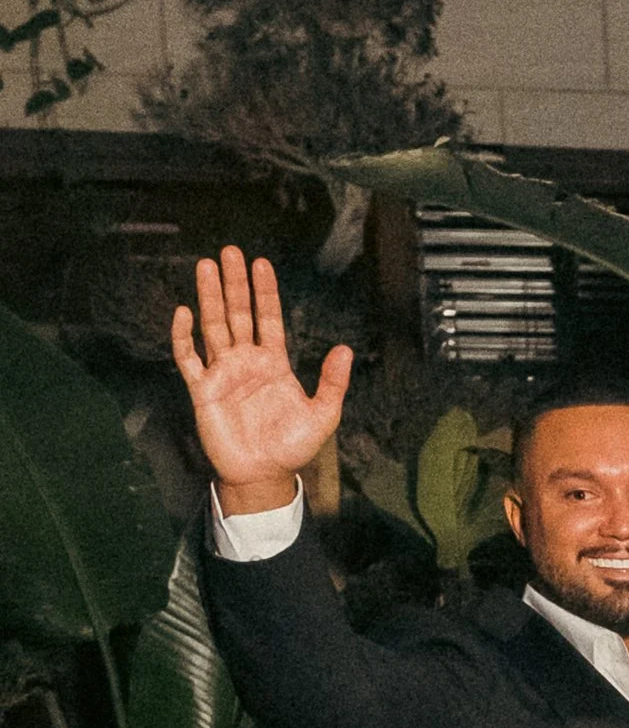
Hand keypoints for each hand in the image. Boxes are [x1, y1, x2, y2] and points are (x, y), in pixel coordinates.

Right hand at [171, 249, 353, 507]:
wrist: (263, 475)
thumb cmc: (291, 447)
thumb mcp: (323, 414)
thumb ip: (333, 382)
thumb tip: (345, 349)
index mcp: (273, 363)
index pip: (268, 318)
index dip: (265, 292)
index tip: (261, 264)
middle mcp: (246, 361)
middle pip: (238, 314)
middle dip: (234, 284)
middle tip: (230, 252)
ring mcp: (222, 373)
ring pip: (213, 326)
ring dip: (209, 297)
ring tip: (206, 266)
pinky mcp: (202, 390)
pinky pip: (189, 358)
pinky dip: (183, 336)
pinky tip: (184, 313)